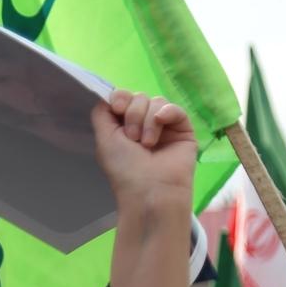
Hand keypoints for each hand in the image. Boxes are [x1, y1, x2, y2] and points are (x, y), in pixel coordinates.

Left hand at [92, 90, 197, 207]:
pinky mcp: (183, 130)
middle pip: (139, 97)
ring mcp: (164, 127)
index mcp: (124, 127)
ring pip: (156, 101)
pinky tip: (161, 122)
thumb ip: (102, 113)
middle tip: (133, 139)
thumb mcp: (104, 139)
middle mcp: (144, 124)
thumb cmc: (125, 169)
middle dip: (133, 114)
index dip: (120, 98)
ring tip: (147, 144)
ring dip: (147, 120)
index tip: (117, 109)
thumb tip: (110, 95)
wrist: (151, 191)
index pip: (123, 97)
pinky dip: (167, 112)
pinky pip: (175, 108)